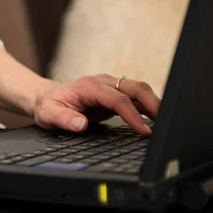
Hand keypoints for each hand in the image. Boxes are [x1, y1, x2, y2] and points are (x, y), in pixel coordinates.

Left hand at [32, 74, 159, 135]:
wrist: (45, 97)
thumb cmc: (48, 105)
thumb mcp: (48, 114)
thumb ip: (64, 119)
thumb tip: (81, 124)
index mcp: (89, 87)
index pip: (118, 99)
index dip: (133, 115)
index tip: (144, 130)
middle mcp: (103, 82)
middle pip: (135, 87)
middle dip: (153, 103)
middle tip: (166, 123)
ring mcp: (110, 86)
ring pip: (138, 90)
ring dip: (153, 104)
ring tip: (165, 123)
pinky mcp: (113, 94)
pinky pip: (134, 97)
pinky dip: (146, 106)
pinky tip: (155, 119)